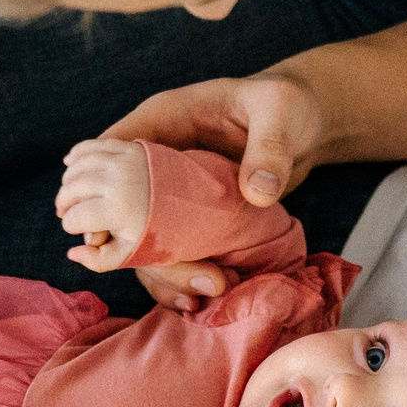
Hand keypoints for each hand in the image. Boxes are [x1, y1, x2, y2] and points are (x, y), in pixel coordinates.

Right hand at [55, 139, 153, 273]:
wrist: (194, 203)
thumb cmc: (161, 233)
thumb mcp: (133, 253)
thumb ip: (100, 259)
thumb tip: (72, 252)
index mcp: (118, 211)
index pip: (74, 218)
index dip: (70, 226)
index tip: (74, 228)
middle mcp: (117, 182)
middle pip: (72, 189)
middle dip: (63, 203)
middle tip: (65, 212)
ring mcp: (123, 161)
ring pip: (79, 166)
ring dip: (68, 180)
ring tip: (69, 193)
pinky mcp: (129, 147)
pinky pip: (93, 146)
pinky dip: (77, 154)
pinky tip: (70, 164)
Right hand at [101, 71, 330, 310]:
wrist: (308, 123)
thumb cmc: (288, 104)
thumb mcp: (281, 113)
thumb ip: (269, 148)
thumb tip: (257, 194)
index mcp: (165, 119)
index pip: (111, 151)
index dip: (98, 193)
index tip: (103, 239)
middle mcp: (159, 157)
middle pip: (120, 204)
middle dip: (134, 248)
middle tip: (175, 278)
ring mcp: (173, 191)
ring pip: (142, 235)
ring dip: (160, 272)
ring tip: (193, 299)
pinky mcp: (193, 216)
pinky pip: (171, 248)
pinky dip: (179, 276)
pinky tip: (196, 301)